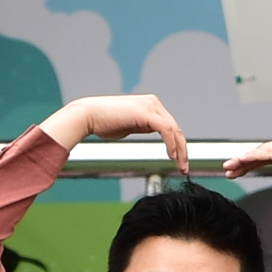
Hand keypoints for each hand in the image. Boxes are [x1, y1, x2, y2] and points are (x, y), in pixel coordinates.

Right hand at [53, 93, 195, 178]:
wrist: (86, 116)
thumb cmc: (103, 122)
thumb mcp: (129, 125)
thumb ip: (143, 126)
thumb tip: (152, 131)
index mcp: (150, 105)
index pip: (171, 127)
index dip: (178, 144)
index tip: (180, 161)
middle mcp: (153, 103)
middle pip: (176, 128)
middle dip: (183, 150)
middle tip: (184, 168)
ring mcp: (151, 106)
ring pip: (174, 130)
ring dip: (180, 150)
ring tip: (180, 166)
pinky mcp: (147, 113)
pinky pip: (166, 130)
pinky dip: (172, 144)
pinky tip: (173, 156)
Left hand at [227, 135, 271, 218]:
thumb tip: (269, 163)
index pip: (266, 152)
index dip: (249, 161)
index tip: (235, 168)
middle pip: (263, 150)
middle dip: (243, 160)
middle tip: (228, 167)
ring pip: (263, 150)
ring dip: (245, 159)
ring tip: (231, 167)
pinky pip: (270, 153)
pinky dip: (255, 157)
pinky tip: (243, 161)